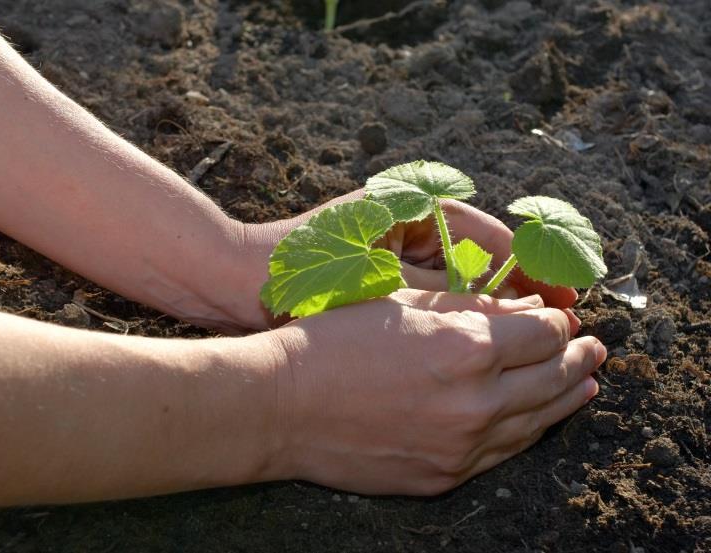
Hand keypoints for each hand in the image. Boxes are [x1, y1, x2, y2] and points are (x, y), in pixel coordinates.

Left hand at [236, 191, 578, 332]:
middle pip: (484, 253)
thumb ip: (451, 298)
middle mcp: (408, 220)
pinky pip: (435, 291)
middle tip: (565, 321)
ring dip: (496, 303)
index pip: (491, 235)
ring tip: (536, 338)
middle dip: (522, 287)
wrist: (234, 283)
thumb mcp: (385, 288)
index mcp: (413, 207)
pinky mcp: (378, 273)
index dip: (534, 268)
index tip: (568, 297)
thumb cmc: (305, 275)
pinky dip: (460, 313)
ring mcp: (392, 247)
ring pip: (463, 274)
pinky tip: (482, 343)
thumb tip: (519, 316)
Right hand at [263, 290, 605, 494]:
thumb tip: (525, 312)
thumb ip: (470, 307)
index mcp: (466, 347)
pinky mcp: (442, 476)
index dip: (558, 321)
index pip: (544, 332)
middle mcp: (475, 402)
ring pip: (536, 422)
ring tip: (586, 385)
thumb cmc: (332, 340)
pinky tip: (537, 421)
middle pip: (553, 377)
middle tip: (595, 347)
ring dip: (566, 399)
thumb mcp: (401, 303)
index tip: (560, 316)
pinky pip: (502, 454)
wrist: (280, 405)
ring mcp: (460, 446)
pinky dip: (527, 433)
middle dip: (579, 357)